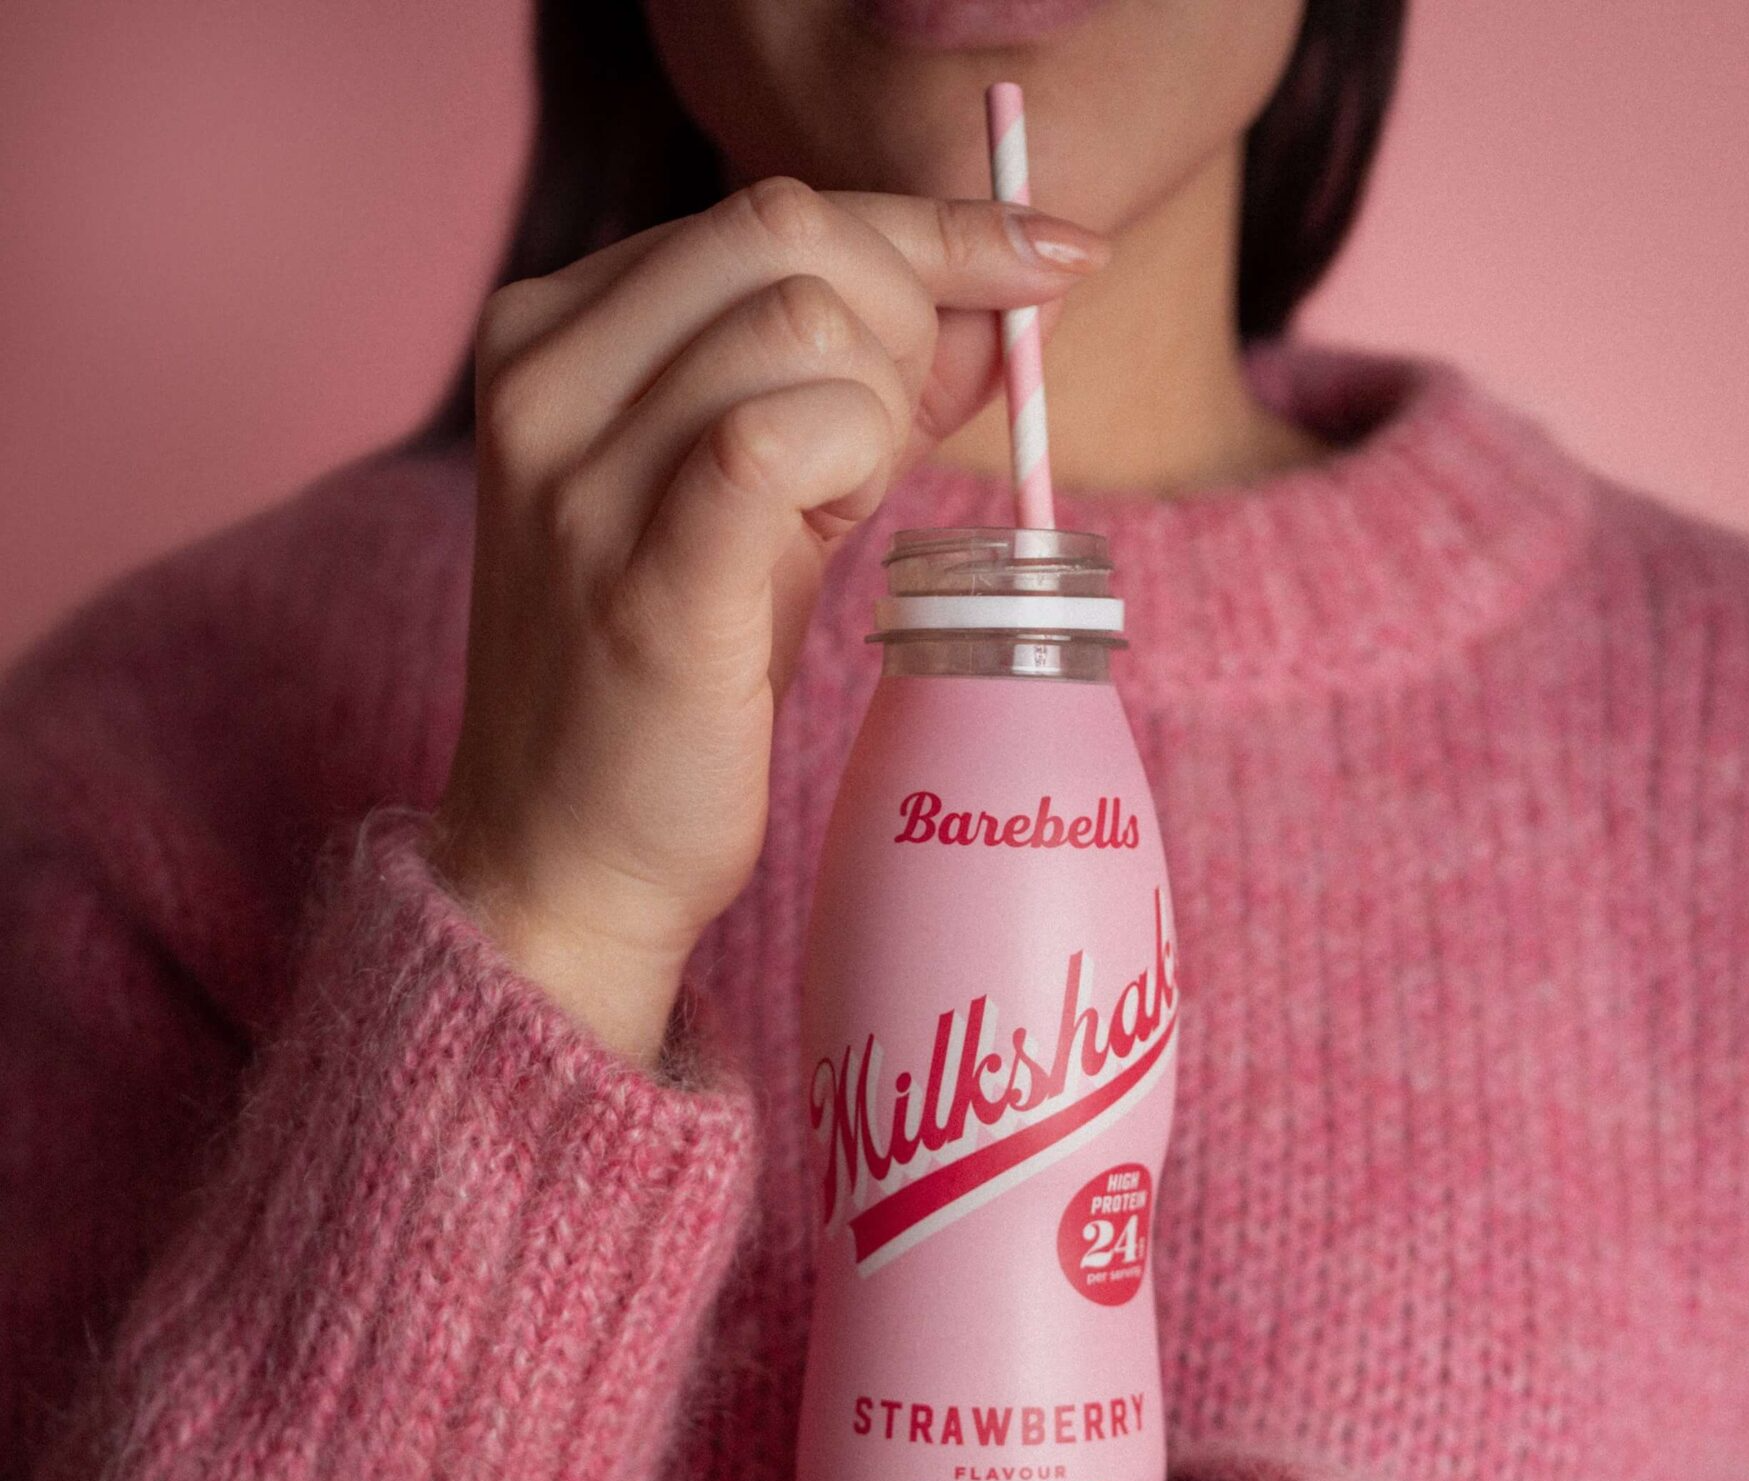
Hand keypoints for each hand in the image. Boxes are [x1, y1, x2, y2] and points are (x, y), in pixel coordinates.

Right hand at [428, 178, 1106, 1060]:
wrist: (571, 852)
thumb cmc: (673, 675)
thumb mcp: (762, 499)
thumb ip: (855, 386)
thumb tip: (993, 295)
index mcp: (554, 331)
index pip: (768, 211)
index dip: (934, 230)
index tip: (1056, 256)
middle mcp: (542, 373)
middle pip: (789, 234)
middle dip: (911, 321)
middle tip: (902, 449)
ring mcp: (575, 468)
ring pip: (802, 325)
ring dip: (880, 413)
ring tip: (843, 512)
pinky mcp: (639, 567)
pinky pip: (780, 432)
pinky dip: (856, 458)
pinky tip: (838, 524)